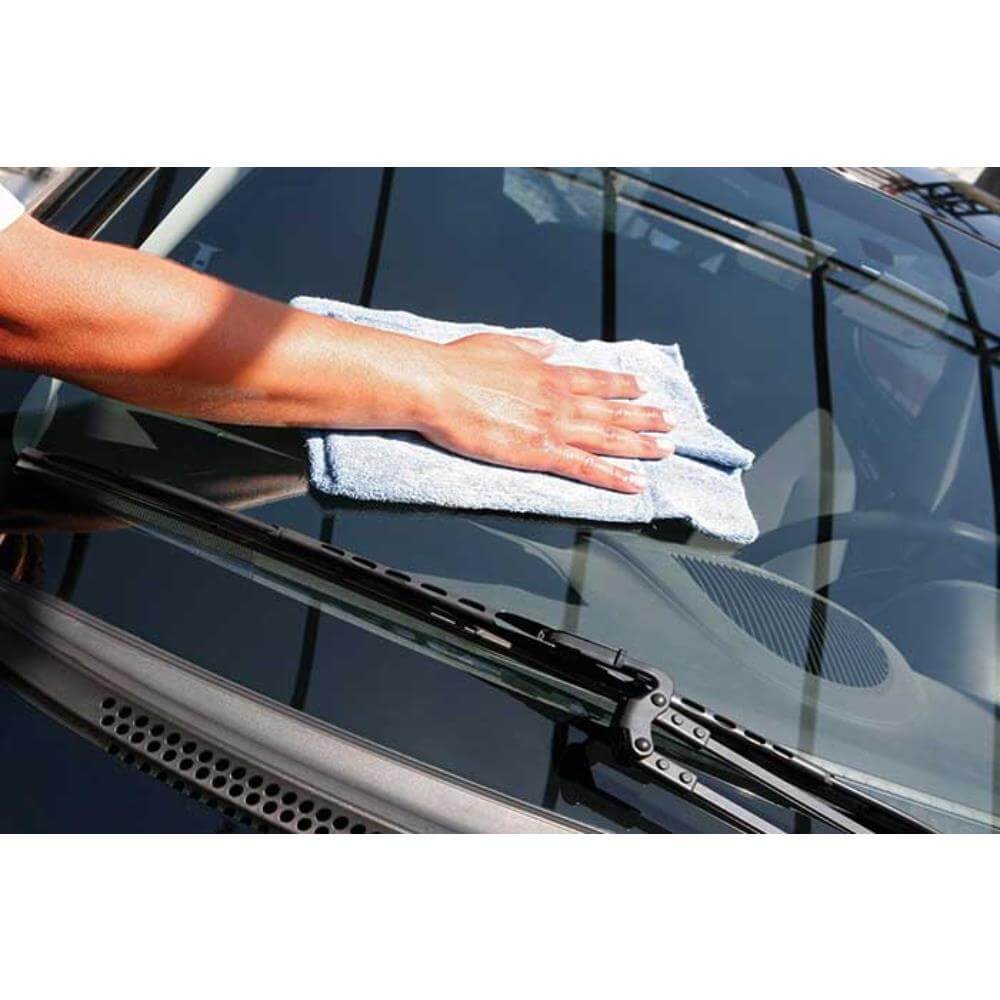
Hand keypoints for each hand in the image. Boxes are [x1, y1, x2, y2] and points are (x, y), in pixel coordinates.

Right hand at [413, 333, 673, 492]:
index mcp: (548, 372)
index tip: (644, 388)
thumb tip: (548, 346)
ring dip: (641, 445)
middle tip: (672, 422)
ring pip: (609, 438)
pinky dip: (614, 476)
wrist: (438, 387)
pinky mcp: (540, 453)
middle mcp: (559, 398)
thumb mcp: (500, 343)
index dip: (623, 386)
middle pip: (612, 410)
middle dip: (646, 417)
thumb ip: (529, 347)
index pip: (597, 380)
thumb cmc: (458, 365)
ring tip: (666, 449)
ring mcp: (554, 426)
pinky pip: (587, 468)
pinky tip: (635, 482)